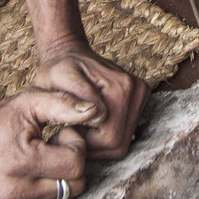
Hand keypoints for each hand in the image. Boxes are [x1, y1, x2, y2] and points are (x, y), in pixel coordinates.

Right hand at [0, 86, 93, 198]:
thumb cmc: (5, 117)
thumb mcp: (33, 101)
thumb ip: (66, 105)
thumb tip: (97, 112)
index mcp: (21, 162)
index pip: (76, 165)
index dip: (74, 146)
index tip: (59, 135)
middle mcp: (12, 191)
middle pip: (73, 187)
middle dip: (69, 165)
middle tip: (50, 149)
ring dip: (56, 179)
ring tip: (39, 161)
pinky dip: (41, 194)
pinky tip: (29, 177)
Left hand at [33, 45, 146, 159]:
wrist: (68, 54)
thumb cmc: (58, 70)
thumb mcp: (57, 79)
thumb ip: (75, 98)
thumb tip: (98, 116)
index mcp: (119, 87)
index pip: (110, 140)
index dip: (86, 144)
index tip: (68, 130)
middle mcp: (137, 90)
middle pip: (120, 145)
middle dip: (94, 145)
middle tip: (74, 130)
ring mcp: (141, 94)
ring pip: (123, 142)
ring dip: (100, 141)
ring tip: (81, 125)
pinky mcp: (140, 98)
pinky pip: (125, 134)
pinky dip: (108, 134)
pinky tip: (92, 122)